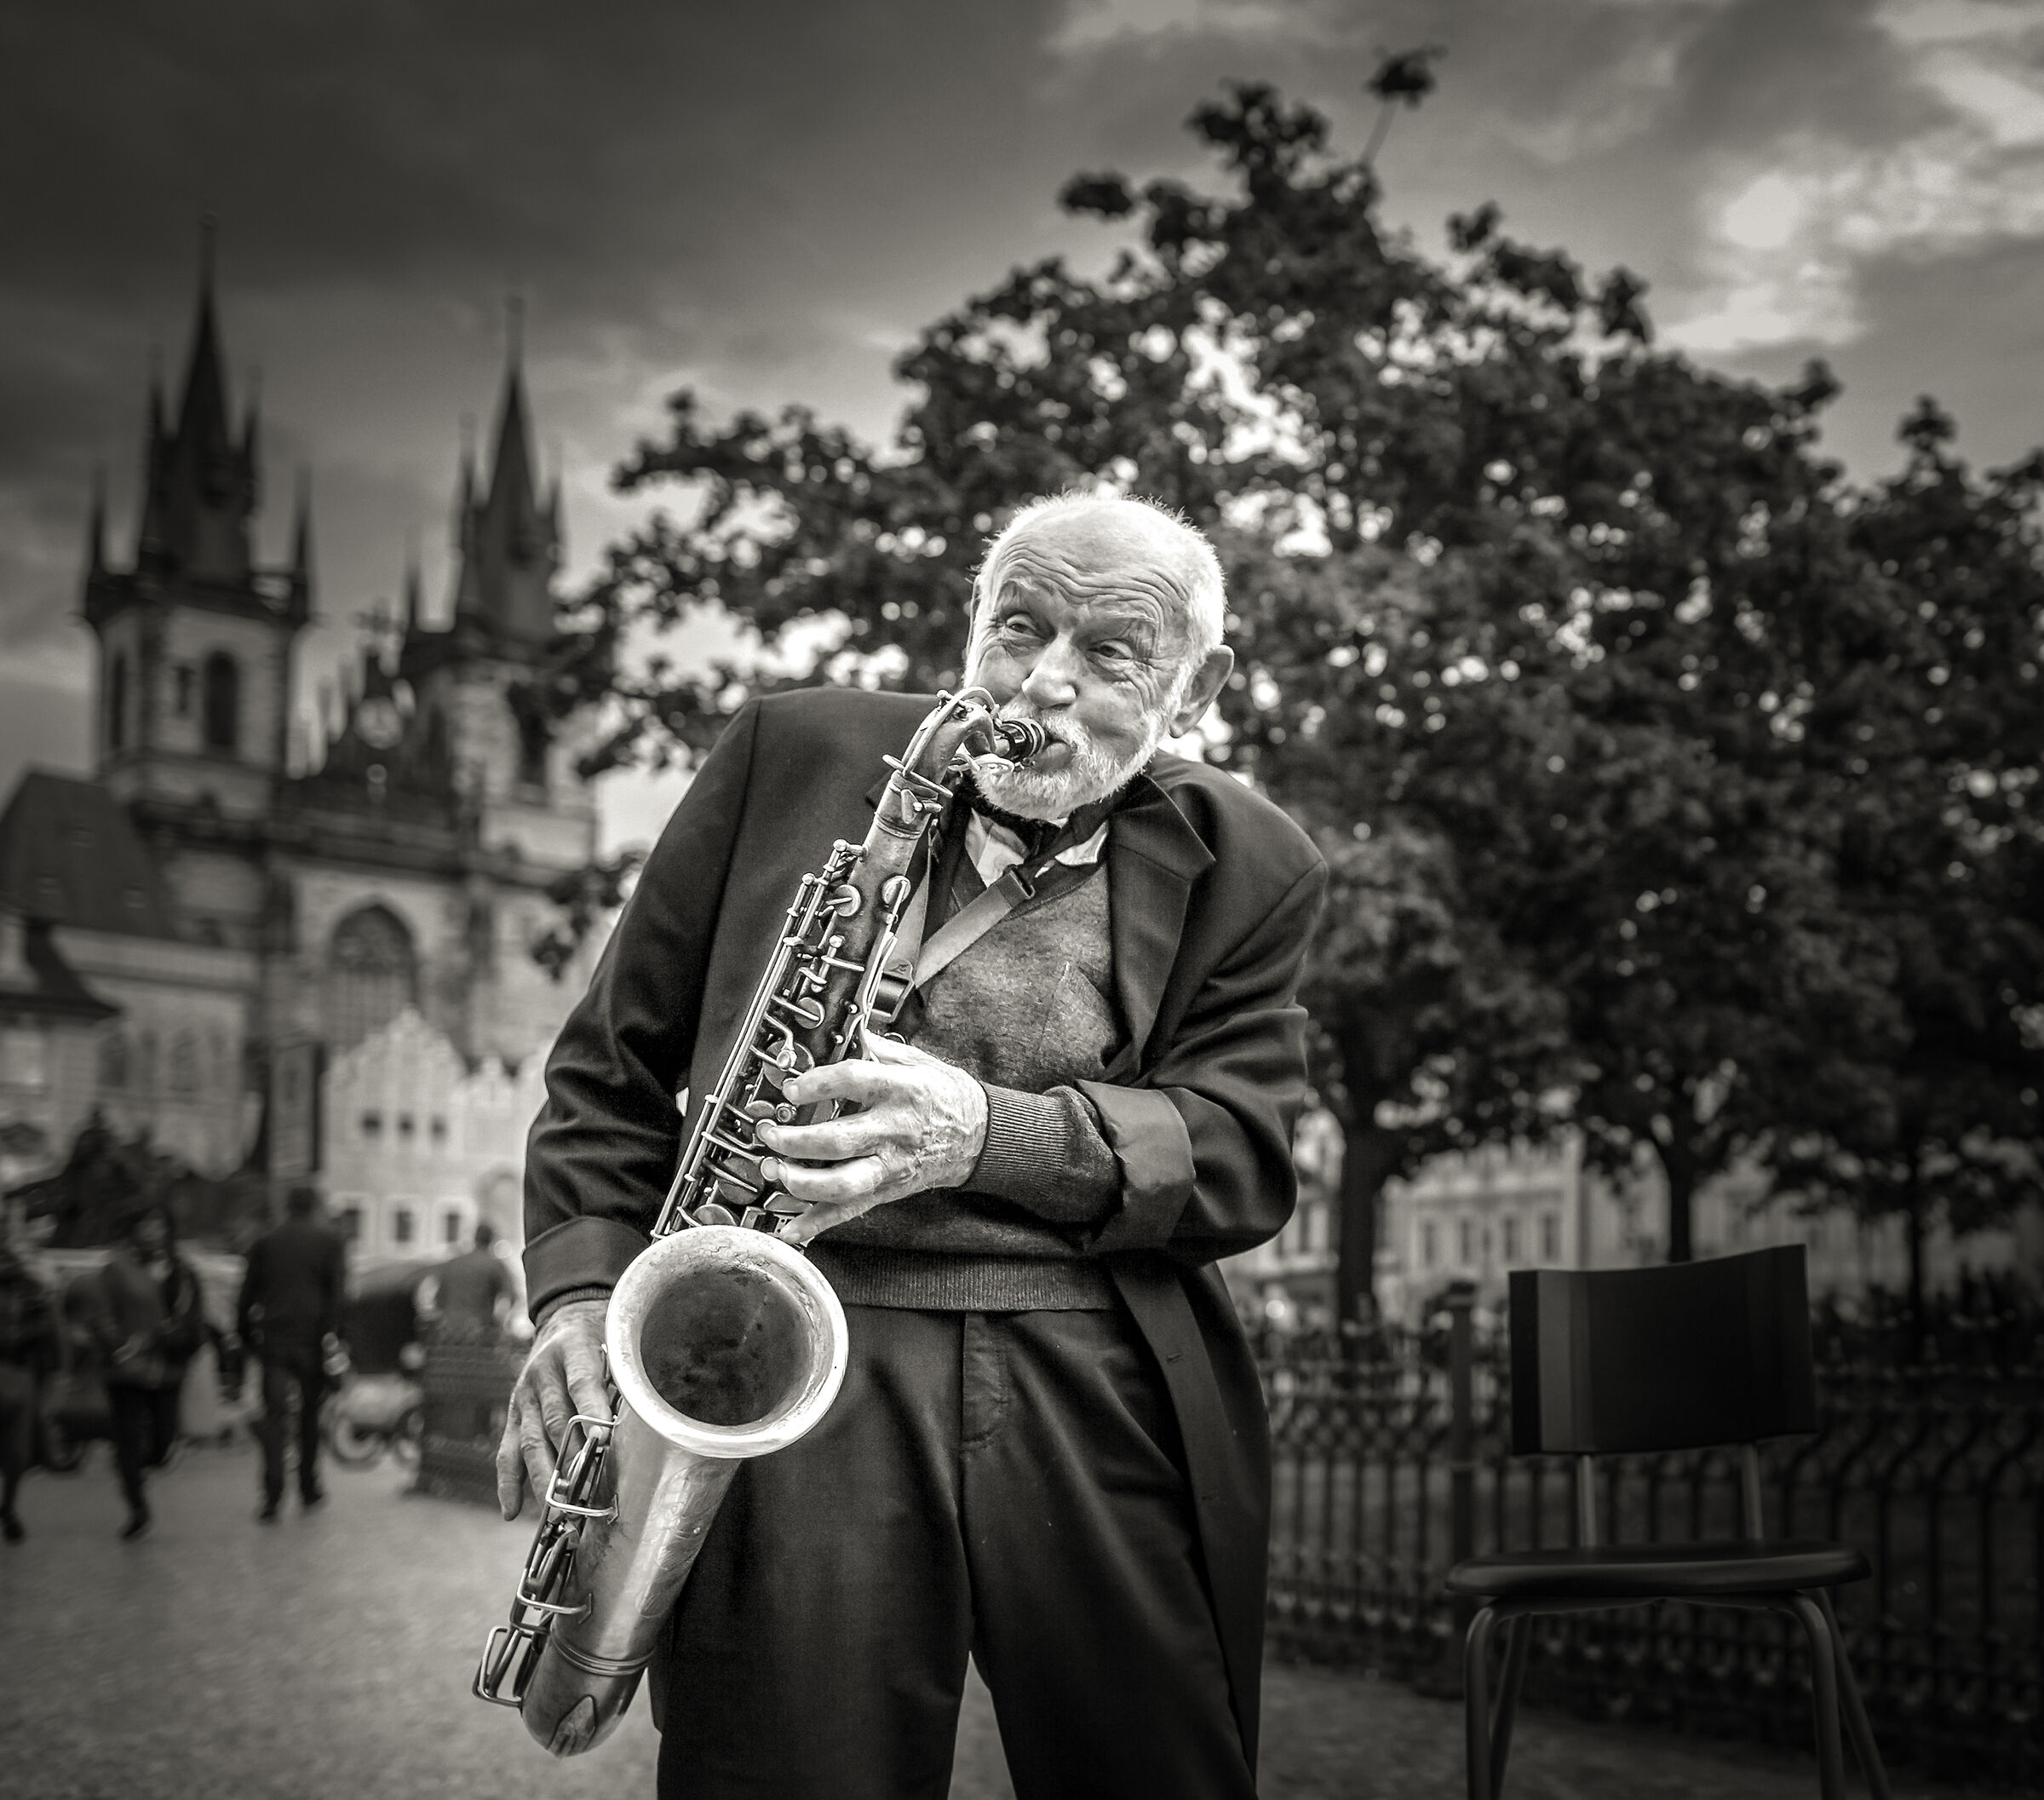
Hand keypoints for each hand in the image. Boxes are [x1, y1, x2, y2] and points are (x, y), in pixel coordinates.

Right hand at [494, 1298, 609, 1520]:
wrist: (564, 1317)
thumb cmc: (601, 1336)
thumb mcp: (615, 1341)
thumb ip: (625, 1373)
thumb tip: (648, 1416)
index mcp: (572, 1349)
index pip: (582, 1382)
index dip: (591, 1411)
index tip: (602, 1440)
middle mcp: (542, 1375)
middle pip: (555, 1422)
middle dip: (570, 1459)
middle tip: (584, 1493)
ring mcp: (523, 1397)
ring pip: (531, 1442)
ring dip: (544, 1479)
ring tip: (557, 1510)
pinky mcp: (513, 1415)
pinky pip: (507, 1452)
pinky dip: (508, 1483)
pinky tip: (512, 1511)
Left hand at [756, 1033, 987, 1245]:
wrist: (979, 1135)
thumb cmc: (946, 1095)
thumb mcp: (919, 1061)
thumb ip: (880, 1049)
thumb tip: (847, 1031)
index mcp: (902, 1089)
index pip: (855, 1081)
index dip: (818, 1084)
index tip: (791, 1088)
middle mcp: (895, 1129)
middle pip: (838, 1139)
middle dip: (795, 1140)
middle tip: (769, 1133)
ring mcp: (891, 1164)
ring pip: (842, 1183)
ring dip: (801, 1182)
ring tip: (775, 1171)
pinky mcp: (888, 1188)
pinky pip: (850, 1210)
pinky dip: (817, 1223)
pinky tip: (790, 1228)